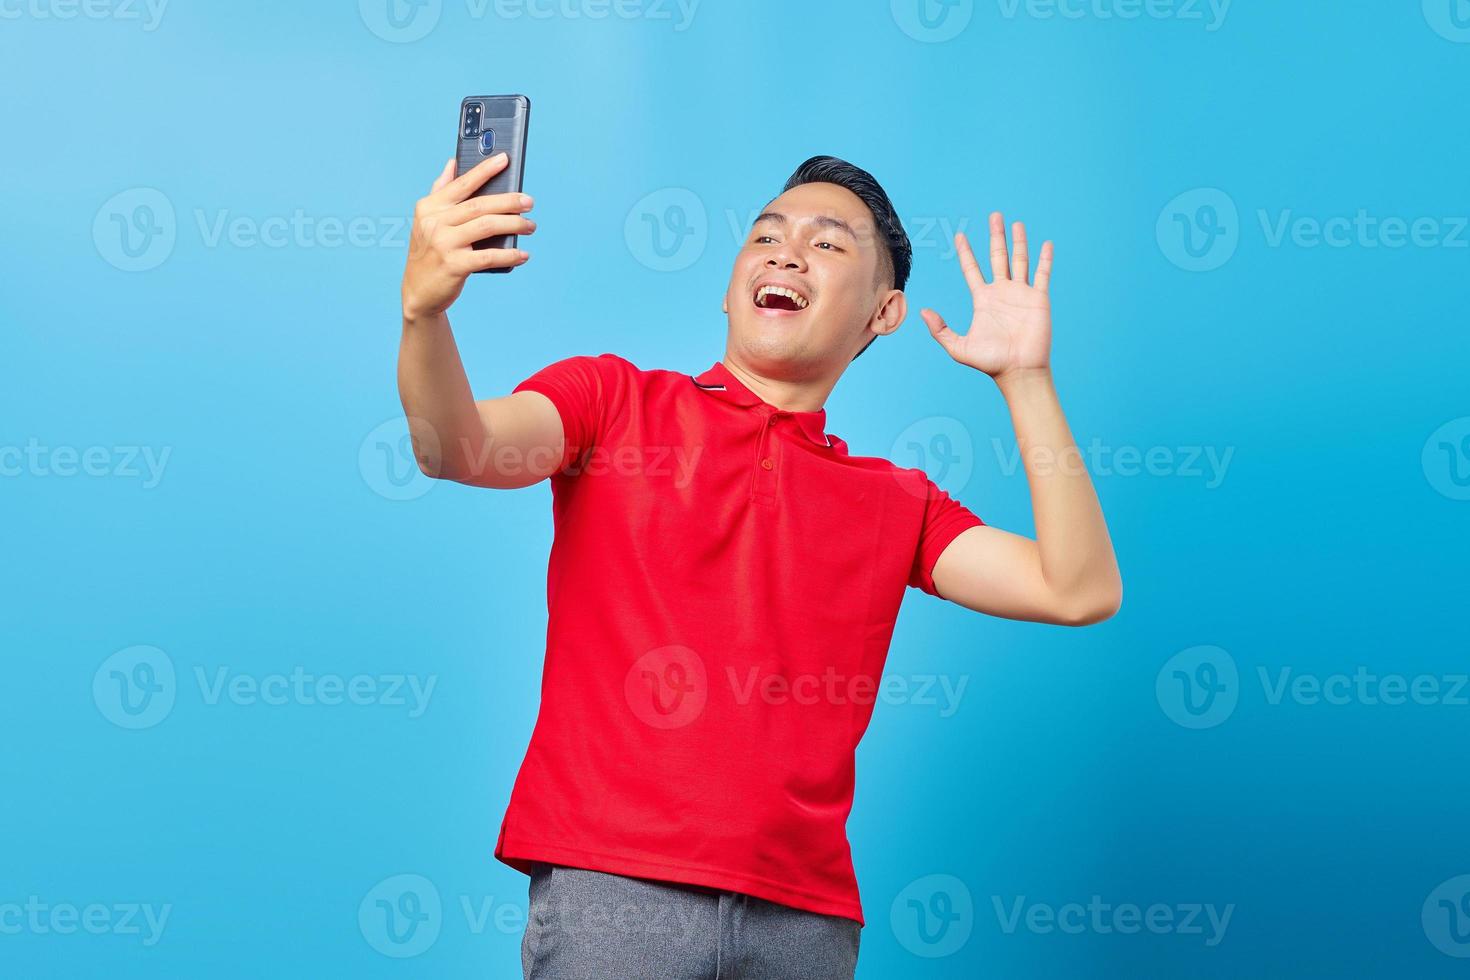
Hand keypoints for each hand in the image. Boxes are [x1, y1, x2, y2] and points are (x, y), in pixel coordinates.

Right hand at [401, 154, 535, 320]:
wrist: (418, 292)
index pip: (462, 183)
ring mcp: (443, 244)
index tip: (505, 159)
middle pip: (480, 205)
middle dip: (509, 201)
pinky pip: (489, 256)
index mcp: (429, 207)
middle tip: (529, 201)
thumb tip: (452, 163)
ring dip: (514, 224)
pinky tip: (523, 254)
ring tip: (530, 225)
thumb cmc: (429, 253)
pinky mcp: (454, 265)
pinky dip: (510, 255)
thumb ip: (440, 191)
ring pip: (487, 226)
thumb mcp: (427, 221)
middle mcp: (434, 223)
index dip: (485, 170)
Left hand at [920, 213, 1053, 383]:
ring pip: (1020, 260)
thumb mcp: (958, 347)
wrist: (1018, 371)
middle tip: (994, 216)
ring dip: (1018, 241)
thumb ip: (940, 330)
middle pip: (997, 257)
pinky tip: (1046, 243)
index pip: (972, 269)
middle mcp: (1002, 292)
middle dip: (996, 236)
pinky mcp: (1038, 298)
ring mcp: (1021, 294)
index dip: (966, 252)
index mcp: (983, 299)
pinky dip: (1045, 258)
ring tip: (1016, 223)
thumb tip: (924, 312)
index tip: (960, 236)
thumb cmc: (990, 362)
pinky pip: (1042, 274)